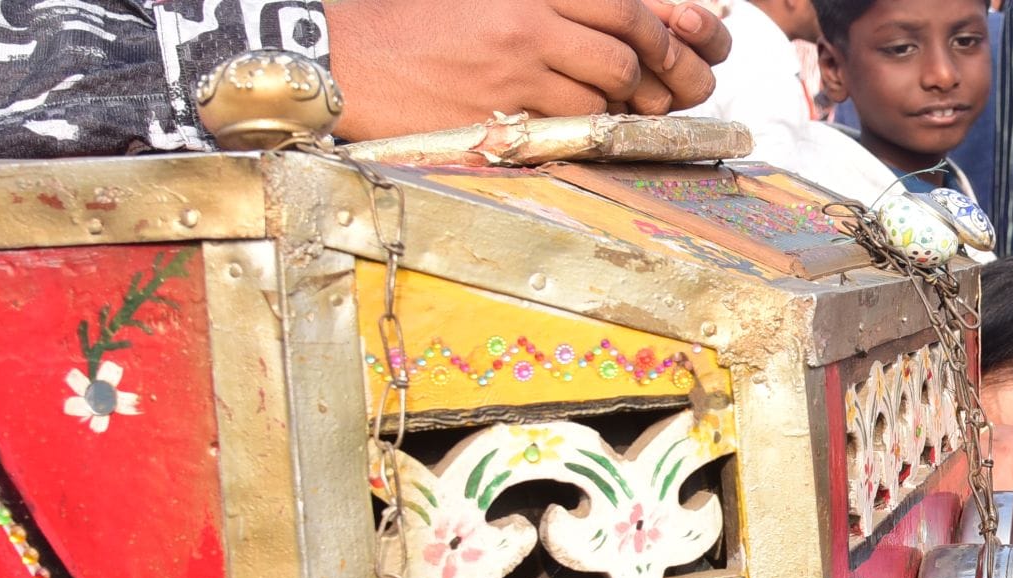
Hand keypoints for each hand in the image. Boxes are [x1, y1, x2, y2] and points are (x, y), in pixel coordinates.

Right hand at [327, 0, 731, 140]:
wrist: (347, 58)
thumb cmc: (411, 24)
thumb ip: (540, 6)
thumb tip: (594, 22)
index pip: (621, 2)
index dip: (657, 30)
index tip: (666, 50)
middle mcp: (529, 20)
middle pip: (625, 45)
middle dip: (653, 70)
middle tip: (657, 89)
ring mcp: (516, 69)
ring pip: (605, 88)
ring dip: (621, 104)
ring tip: (613, 110)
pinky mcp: (500, 113)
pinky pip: (569, 126)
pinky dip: (585, 130)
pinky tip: (575, 128)